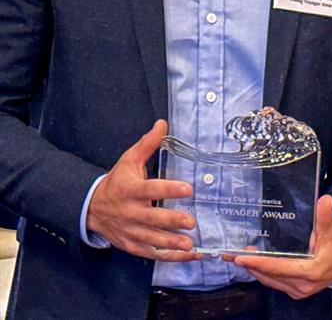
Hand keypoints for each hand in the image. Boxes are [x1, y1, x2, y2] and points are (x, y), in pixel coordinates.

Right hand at [86, 119, 201, 261]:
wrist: (91, 208)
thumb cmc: (117, 181)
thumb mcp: (129, 160)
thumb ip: (147, 143)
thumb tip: (163, 124)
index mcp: (130, 190)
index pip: (151, 189)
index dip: (168, 189)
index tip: (187, 188)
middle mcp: (130, 212)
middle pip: (152, 219)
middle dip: (172, 221)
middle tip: (191, 222)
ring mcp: (130, 231)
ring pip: (152, 240)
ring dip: (171, 243)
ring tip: (190, 245)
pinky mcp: (131, 245)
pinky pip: (150, 253)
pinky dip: (169, 256)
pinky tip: (187, 254)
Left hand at [233, 194, 331, 299]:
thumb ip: (325, 216)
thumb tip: (324, 200)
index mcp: (311, 271)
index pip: (280, 267)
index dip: (260, 263)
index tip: (242, 258)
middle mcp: (303, 285)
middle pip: (271, 276)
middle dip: (251, 265)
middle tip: (232, 255)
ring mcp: (299, 289)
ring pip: (271, 280)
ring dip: (255, 269)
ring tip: (238, 257)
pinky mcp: (296, 289)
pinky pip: (275, 282)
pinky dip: (263, 272)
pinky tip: (254, 262)